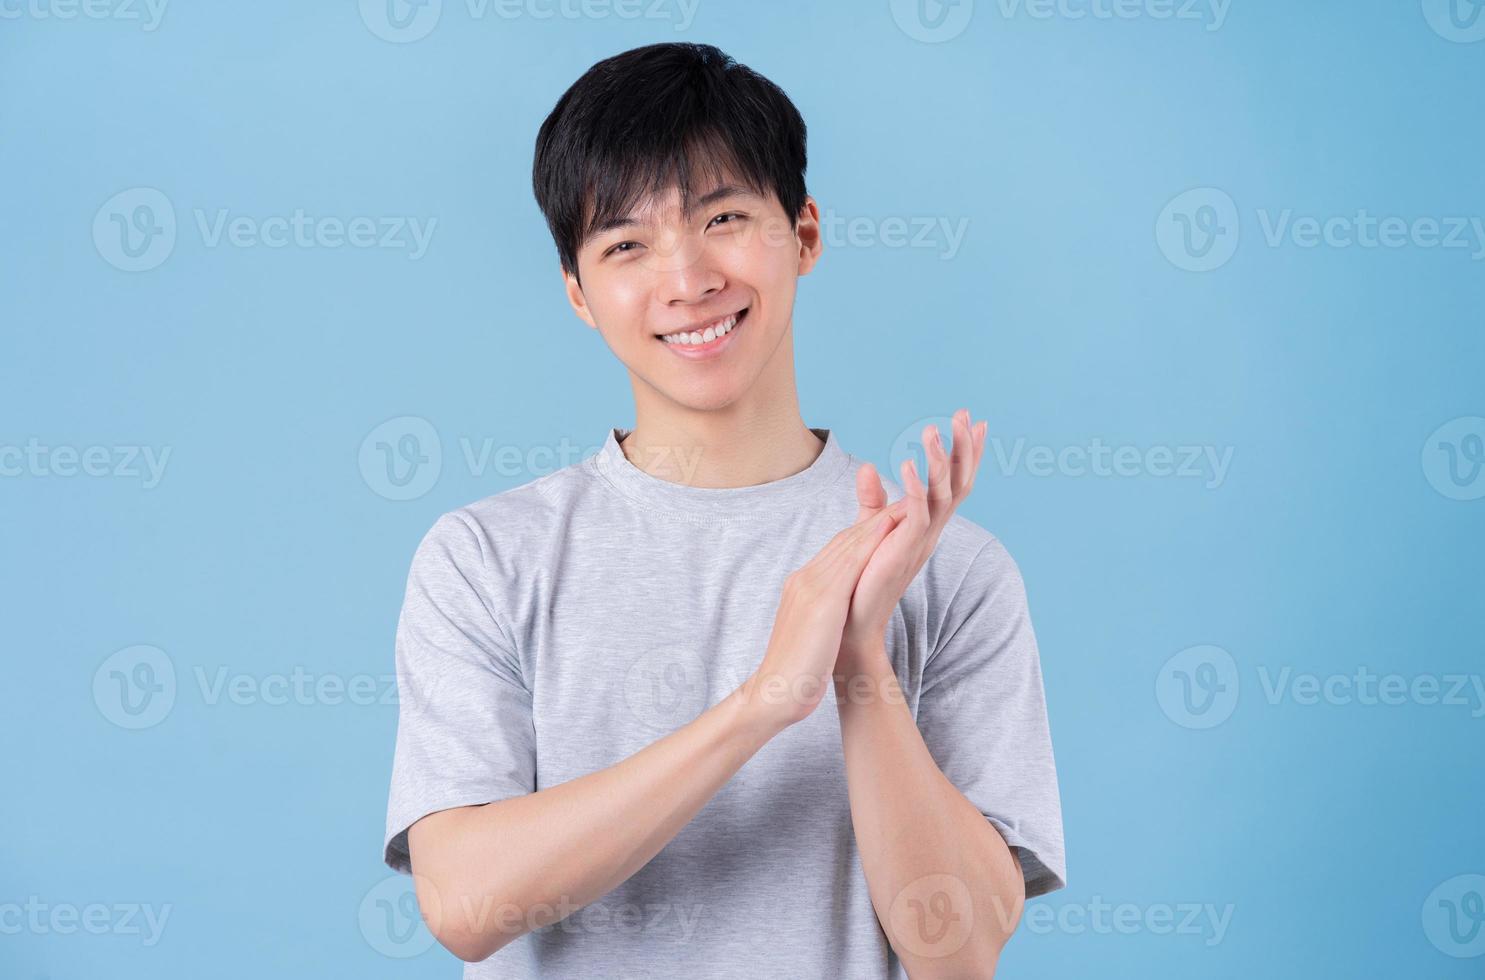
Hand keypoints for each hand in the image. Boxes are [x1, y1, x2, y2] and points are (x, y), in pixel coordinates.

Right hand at [741, 501, 909, 729]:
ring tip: (906, 502)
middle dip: (875, 517)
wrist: (775, 693)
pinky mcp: (822, 601)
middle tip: (905, 496)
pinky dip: (872, 541)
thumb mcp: (812, 634)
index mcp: (801, 585)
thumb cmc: (796, 672)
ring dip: (879, 521)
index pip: (837, 550)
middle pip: (844, 540)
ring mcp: (811, 587)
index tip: (890, 516)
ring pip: (850, 544)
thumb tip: (836, 613)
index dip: (865, 531)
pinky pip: (851, 563)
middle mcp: (804, 578)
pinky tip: (892, 528)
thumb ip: (821, 614)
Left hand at [837, 408, 987, 669]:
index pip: (955, 482)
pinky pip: (917, 513)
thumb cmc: (864, 577)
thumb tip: (867, 465)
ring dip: (939, 460)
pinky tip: (905, 464)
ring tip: (932, 428)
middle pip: (959, 482)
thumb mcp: (870, 530)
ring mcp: (921, 540)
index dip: (966, 453)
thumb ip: (872, 500)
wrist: (853, 620)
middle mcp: (932, 530)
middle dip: (965, 447)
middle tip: (968, 414)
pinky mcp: (905, 549)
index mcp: (928, 524)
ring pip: (943, 493)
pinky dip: (913, 488)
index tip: (976, 421)